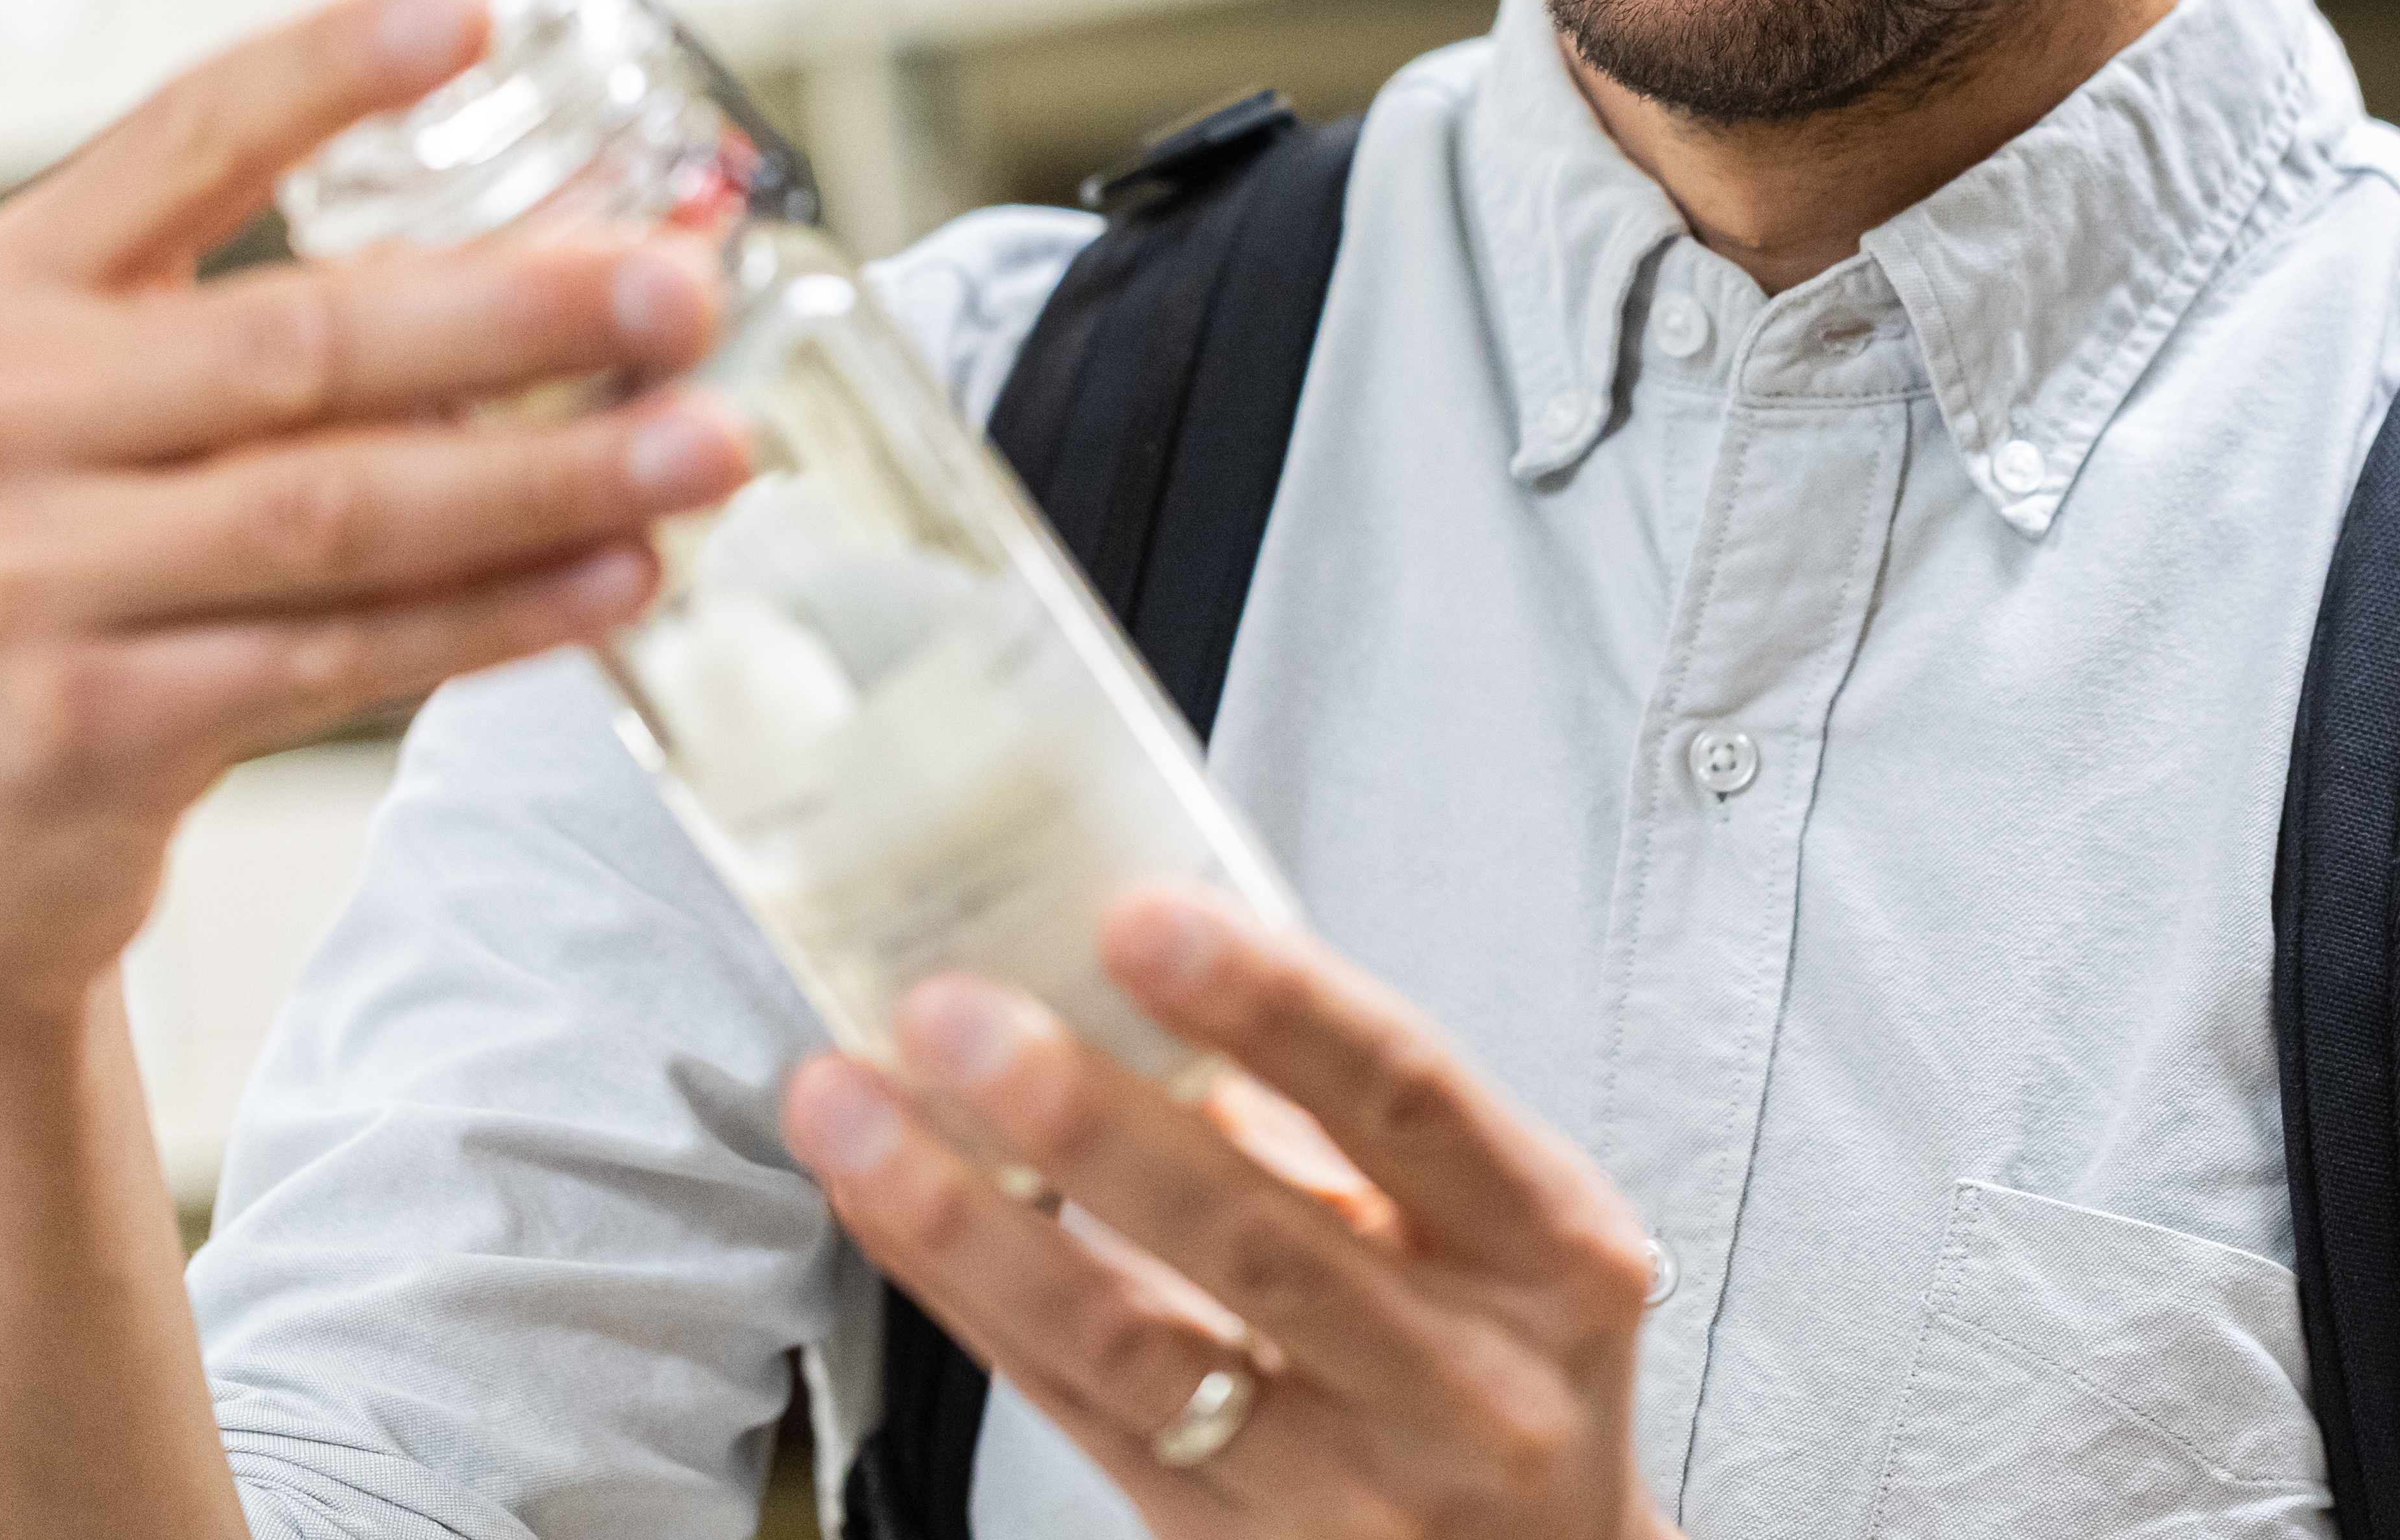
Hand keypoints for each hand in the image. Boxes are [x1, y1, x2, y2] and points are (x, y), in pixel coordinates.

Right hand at [0, 0, 750, 1035]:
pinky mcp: (102, 723)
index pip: (187, 137)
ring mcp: (44, 576)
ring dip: (547, 477)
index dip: (330, 69)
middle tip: (676, 289)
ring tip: (700, 445)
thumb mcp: (120, 402)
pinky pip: (342, 655)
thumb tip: (588, 246)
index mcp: (24, 291)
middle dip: (518, 312)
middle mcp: (11, 417)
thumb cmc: (63, 567)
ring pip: (339, 510)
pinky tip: (614, 577)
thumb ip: (313, 319)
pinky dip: (498, 617)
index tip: (467, 4)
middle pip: (303, 343)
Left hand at [783, 887, 1676, 1539]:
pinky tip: (888, 1205)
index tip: (1140, 916)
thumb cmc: (1502, 1362)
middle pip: (1256, 1239)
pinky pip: (1072, 1414)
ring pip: (1130, 1350)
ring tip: (853, 1110)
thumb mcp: (1490, 1229)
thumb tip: (1139, 962)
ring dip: (970, 1221)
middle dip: (1088, 1120)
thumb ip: (1342, 1112)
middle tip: (953, 1012)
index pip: (1407, 1099)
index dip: (1275, 1003)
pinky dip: (966, 1299)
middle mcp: (1467, 1382)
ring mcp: (1351, 1491)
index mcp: (1547, 1249)